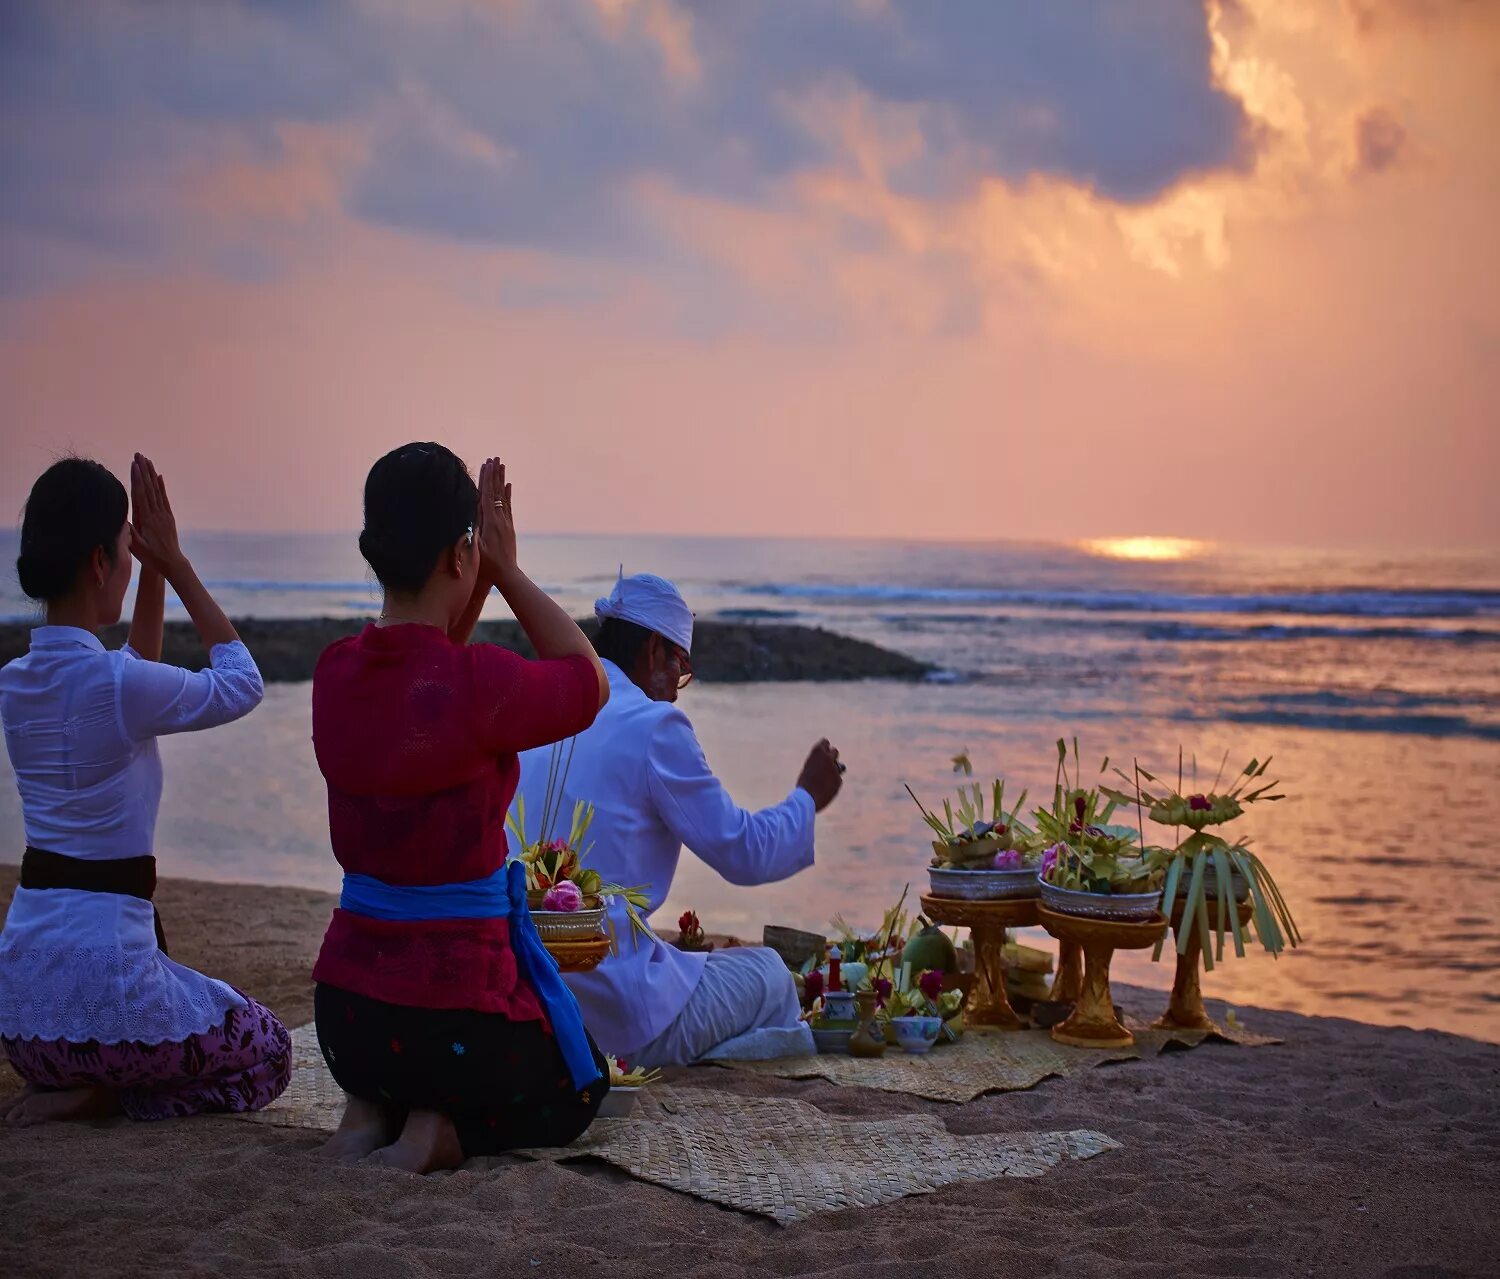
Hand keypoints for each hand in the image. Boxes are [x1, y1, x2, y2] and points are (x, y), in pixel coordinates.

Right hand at [129, 454, 185, 579]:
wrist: (172, 563)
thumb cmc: (151, 557)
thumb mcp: (136, 547)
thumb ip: (129, 533)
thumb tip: (119, 519)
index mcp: (147, 519)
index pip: (141, 494)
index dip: (137, 479)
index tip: (134, 465)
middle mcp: (157, 513)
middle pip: (150, 488)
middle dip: (144, 470)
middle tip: (139, 455)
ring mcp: (164, 514)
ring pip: (157, 490)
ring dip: (152, 474)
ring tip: (147, 460)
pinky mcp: (168, 517)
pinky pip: (164, 498)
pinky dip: (161, 486)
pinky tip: (159, 476)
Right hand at [474, 457, 517, 585]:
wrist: (507, 575)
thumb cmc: (488, 566)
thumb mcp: (477, 549)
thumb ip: (473, 531)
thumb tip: (469, 513)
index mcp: (491, 522)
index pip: (487, 495)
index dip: (486, 479)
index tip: (486, 464)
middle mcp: (501, 519)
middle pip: (496, 492)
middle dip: (494, 474)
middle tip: (495, 458)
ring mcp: (506, 523)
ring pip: (503, 496)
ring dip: (501, 480)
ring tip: (501, 465)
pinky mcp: (509, 528)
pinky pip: (508, 507)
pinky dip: (507, 495)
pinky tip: (508, 486)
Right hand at [796, 739, 842, 811]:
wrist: (807, 798)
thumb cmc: (804, 783)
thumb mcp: (808, 768)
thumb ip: (820, 764)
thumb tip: (833, 764)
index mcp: (817, 751)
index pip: (825, 742)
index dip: (824, 748)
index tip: (822, 753)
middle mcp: (828, 757)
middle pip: (835, 751)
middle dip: (831, 757)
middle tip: (826, 764)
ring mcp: (835, 769)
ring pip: (838, 766)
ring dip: (834, 770)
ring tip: (824, 779)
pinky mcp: (839, 780)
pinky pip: (837, 779)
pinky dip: (833, 783)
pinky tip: (825, 790)